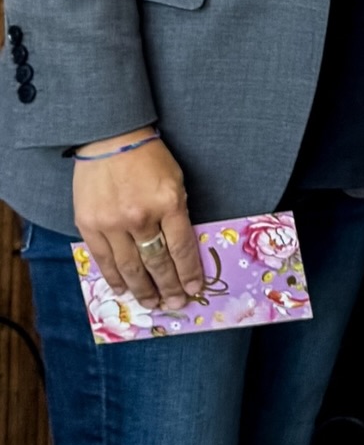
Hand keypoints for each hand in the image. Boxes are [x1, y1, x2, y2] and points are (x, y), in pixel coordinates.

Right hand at [72, 130, 204, 311]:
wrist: (110, 139)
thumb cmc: (149, 158)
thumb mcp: (175, 181)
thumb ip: (177, 214)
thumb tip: (180, 251)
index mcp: (168, 203)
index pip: (181, 248)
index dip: (188, 273)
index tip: (193, 290)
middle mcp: (140, 217)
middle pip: (156, 262)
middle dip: (168, 287)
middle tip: (174, 305)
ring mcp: (112, 223)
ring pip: (129, 267)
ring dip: (142, 290)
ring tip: (152, 304)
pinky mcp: (89, 224)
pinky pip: (104, 259)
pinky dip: (114, 278)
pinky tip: (123, 290)